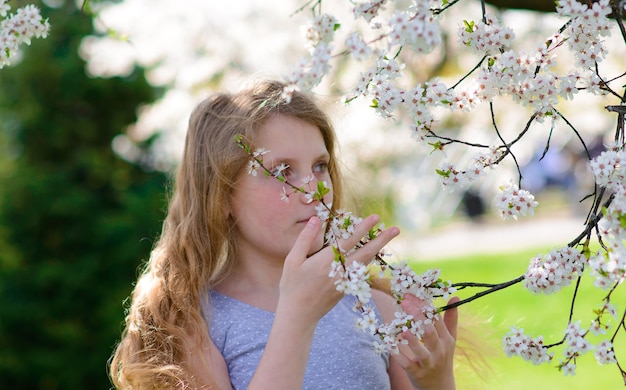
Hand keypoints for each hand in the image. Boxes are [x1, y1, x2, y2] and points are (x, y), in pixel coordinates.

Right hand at [277, 214, 399, 325]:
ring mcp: (346, 281)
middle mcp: (341, 271)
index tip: (375, 217)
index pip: (350, 240)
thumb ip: (305, 238)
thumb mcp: (293, 260)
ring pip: (366, 263)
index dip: (363, 228)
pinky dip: (368, 261)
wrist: (299, 315)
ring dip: (377, 249)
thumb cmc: (292, 286)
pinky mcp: (347, 289)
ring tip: (386, 238)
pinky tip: (371, 254)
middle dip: (382, 239)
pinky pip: (361, 272)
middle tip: (396, 229)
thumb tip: (315, 219)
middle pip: (366, 252)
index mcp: (327, 261)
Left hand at [396, 294, 458, 389]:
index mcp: (446, 339)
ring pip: (421, 351)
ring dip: (411, 340)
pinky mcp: (418, 374)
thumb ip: (451, 319)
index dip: (423, 305)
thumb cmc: (443, 358)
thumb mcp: (450, 339)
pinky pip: (408, 365)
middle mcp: (439, 351)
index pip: (436, 319)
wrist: (441, 387)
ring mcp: (429, 363)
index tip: (410, 295)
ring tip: (403, 329)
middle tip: (403, 303)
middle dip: (417, 316)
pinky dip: (399, 356)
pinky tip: (390, 345)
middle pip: (429, 332)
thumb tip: (455, 297)